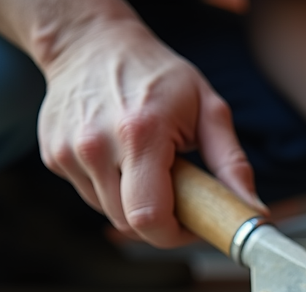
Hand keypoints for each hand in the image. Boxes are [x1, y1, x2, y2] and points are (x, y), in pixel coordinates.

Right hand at [37, 18, 265, 247]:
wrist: (91, 43)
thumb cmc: (156, 73)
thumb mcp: (208, 107)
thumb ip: (231, 163)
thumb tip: (252, 210)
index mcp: (139, 134)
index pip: (150, 218)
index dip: (175, 234)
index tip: (193, 224)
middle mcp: (96, 146)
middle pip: (129, 224)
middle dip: (160, 222)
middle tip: (179, 197)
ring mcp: (68, 153)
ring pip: (109, 213)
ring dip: (135, 206)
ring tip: (150, 169)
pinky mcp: (53, 157)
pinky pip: (91, 196)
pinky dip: (113, 190)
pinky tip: (123, 160)